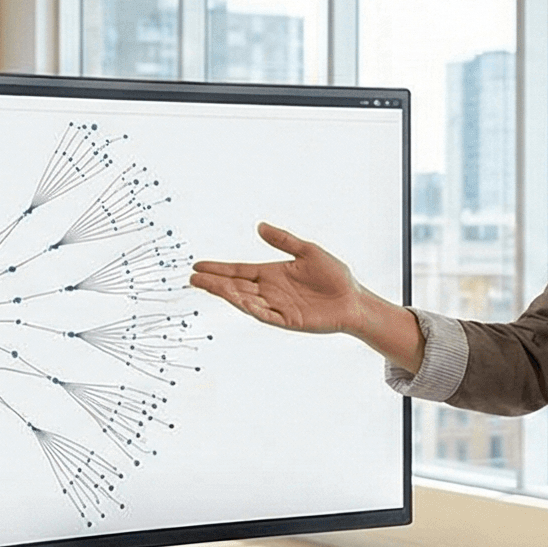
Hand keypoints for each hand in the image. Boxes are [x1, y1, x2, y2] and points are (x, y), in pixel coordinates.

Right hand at [190, 222, 368, 335]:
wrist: (354, 299)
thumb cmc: (334, 276)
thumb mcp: (308, 251)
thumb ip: (284, 240)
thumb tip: (259, 226)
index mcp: (272, 274)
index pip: (239, 271)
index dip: (218, 269)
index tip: (197, 266)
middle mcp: (270, 291)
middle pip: (236, 287)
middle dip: (215, 283)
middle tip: (193, 278)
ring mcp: (277, 307)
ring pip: (246, 301)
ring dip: (228, 294)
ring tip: (209, 286)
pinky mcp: (288, 320)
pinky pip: (265, 315)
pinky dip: (251, 308)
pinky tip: (239, 300)